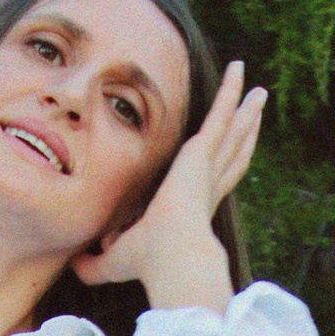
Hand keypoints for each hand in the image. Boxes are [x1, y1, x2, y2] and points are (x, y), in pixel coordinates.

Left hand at [75, 55, 265, 310]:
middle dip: (243, 133)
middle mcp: (207, 185)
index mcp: (192, 207)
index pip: (210, 183)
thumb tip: (74, 267)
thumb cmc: (148, 263)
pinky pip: (220, 113)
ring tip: (260, 93)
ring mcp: (208, 166)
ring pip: (233, 131)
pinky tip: (237, 68)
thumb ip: (97, 263)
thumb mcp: (115, 259)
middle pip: (231, 153)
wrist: (170, 258)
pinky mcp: (203, 151)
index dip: (220, 169)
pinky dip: (229, 90)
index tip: (222, 157)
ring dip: (246, 111)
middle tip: (253, 113)